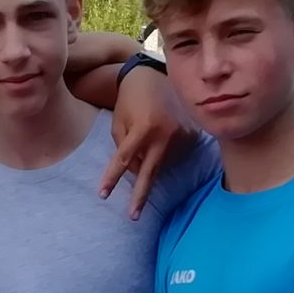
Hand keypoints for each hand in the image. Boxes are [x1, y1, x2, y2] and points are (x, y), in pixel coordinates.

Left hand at [99, 63, 194, 218]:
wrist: (155, 76)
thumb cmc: (130, 99)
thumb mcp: (119, 121)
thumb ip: (124, 148)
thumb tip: (133, 172)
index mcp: (144, 127)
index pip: (124, 159)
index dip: (112, 178)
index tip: (103, 194)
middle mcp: (166, 133)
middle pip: (150, 171)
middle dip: (140, 195)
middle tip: (133, 216)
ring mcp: (181, 134)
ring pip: (160, 162)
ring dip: (149, 160)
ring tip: (146, 137)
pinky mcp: (191, 135)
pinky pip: (172, 154)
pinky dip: (162, 152)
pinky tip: (159, 137)